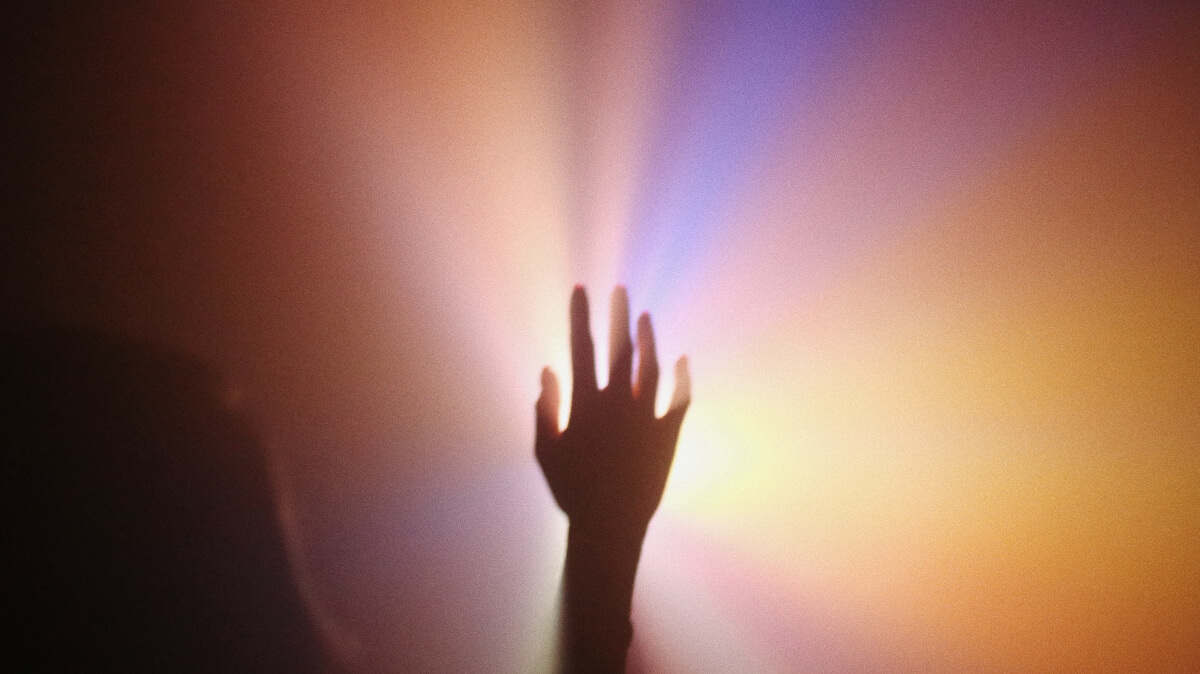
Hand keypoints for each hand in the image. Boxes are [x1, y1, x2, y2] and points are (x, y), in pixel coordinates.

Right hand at [535, 286, 690, 536]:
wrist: (611, 525)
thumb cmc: (571, 490)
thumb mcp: (546, 451)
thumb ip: (545, 409)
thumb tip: (547, 370)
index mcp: (585, 404)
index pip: (580, 347)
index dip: (580, 315)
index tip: (580, 289)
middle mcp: (617, 404)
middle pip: (619, 348)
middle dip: (618, 316)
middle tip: (619, 290)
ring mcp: (645, 417)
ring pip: (650, 367)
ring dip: (648, 339)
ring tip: (644, 317)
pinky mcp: (668, 434)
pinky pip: (679, 399)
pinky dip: (682, 378)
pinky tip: (682, 359)